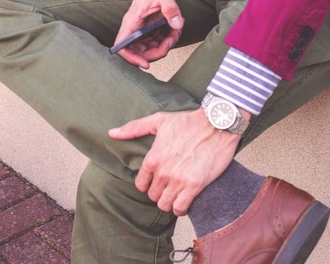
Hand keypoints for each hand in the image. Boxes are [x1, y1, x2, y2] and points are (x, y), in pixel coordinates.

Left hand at [109, 109, 242, 215]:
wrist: (217, 124)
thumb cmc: (188, 121)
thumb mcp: (158, 121)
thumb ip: (133, 128)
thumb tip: (112, 133)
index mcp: (152, 158)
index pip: (141, 184)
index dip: (148, 184)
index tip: (156, 181)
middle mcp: (163, 171)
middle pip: (153, 196)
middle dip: (159, 192)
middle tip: (168, 186)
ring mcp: (179, 180)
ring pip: (165, 204)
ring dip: (170, 202)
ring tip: (176, 194)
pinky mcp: (195, 185)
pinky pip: (180, 208)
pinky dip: (181, 208)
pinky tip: (185, 200)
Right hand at [113, 0, 182, 67]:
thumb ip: (171, 9)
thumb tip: (177, 24)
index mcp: (132, 20)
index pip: (122, 45)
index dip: (131, 58)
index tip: (145, 63)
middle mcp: (134, 27)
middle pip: (138, 52)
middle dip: (155, 52)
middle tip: (169, 42)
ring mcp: (142, 29)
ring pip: (149, 49)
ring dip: (165, 45)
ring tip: (175, 31)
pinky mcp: (150, 29)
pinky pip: (157, 42)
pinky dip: (168, 39)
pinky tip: (175, 29)